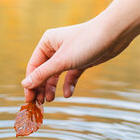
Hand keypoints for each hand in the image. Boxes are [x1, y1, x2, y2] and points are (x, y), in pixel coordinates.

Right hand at [22, 0, 139, 102]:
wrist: (114, 34)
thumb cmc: (87, 42)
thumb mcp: (62, 61)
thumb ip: (43, 74)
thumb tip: (25, 84)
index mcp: (47, 43)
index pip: (34, 67)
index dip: (30, 84)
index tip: (29, 100)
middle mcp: (55, 48)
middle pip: (43, 72)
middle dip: (41, 88)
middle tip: (39, 105)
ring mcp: (68, 55)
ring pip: (55, 75)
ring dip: (52, 88)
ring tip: (51, 100)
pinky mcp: (81, 61)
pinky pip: (70, 76)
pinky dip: (68, 85)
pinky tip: (68, 94)